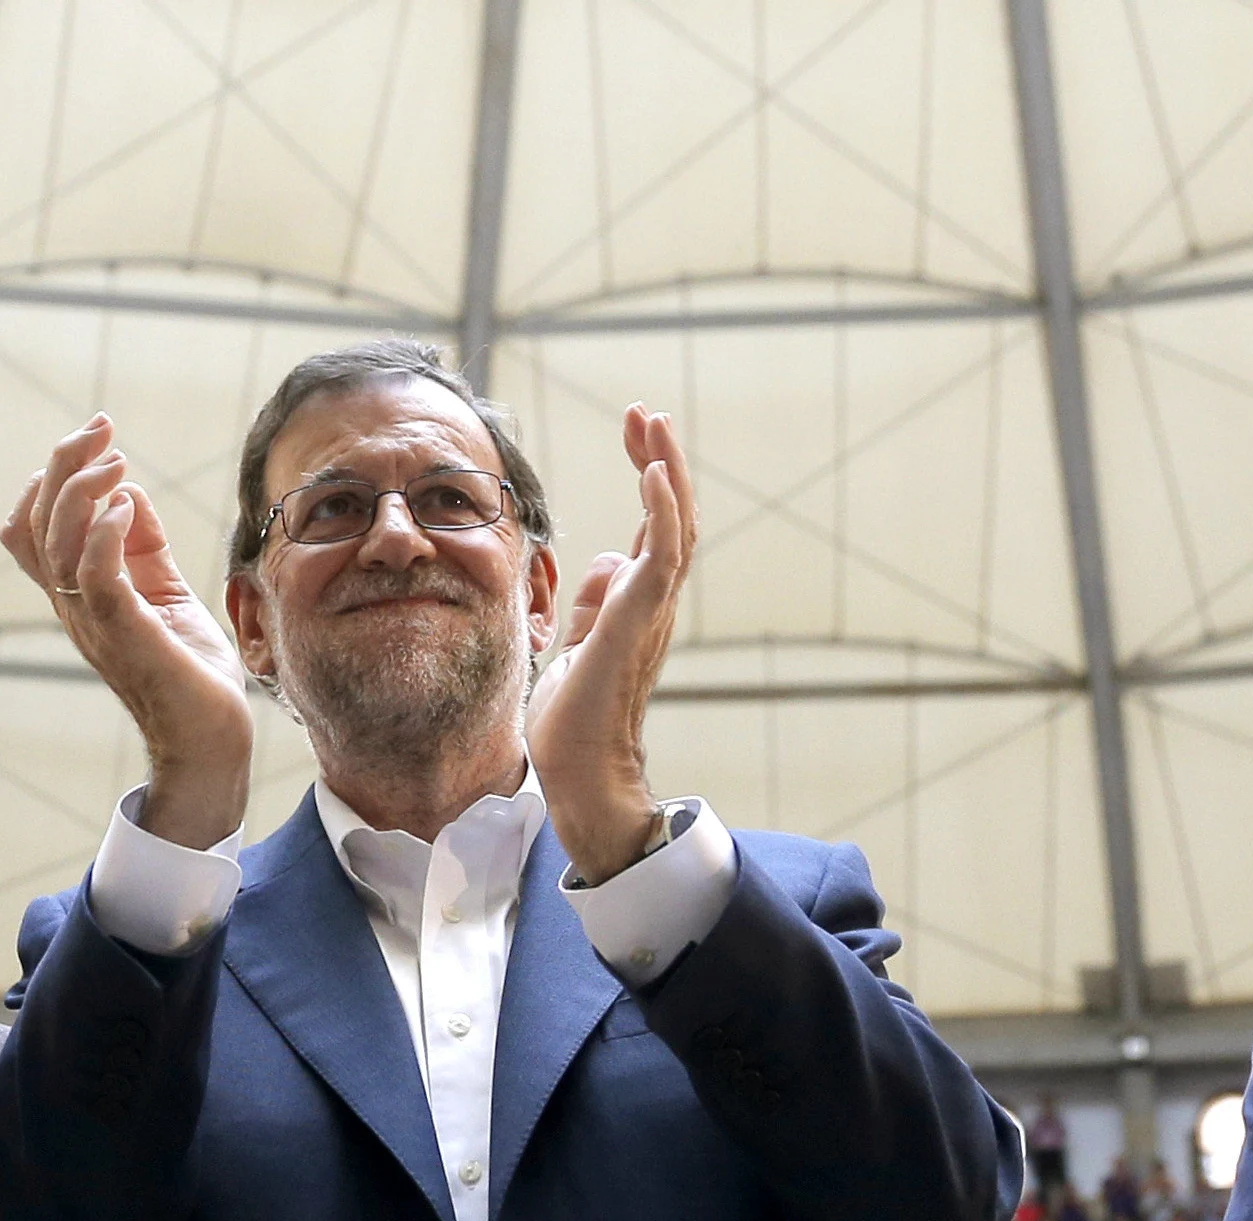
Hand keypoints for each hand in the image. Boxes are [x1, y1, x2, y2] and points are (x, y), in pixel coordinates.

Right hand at [2, 415, 252, 848]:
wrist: (211, 737)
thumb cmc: (188, 669)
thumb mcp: (164, 591)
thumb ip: (143, 546)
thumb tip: (128, 492)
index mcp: (77, 594)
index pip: (29, 529)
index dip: (49, 477)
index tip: (95, 440)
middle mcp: (73, 606)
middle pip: (36, 522)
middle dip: (63, 463)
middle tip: (103, 428)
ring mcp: (94, 621)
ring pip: (56, 543)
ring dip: (83, 490)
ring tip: (117, 460)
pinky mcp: (127, 634)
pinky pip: (94, 577)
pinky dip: (104, 534)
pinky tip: (126, 506)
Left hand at [528, 405, 696, 882]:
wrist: (581, 774)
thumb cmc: (578, 722)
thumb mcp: (576, 646)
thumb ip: (595, 604)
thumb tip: (607, 559)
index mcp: (639, 604)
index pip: (653, 527)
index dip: (649, 476)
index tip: (635, 433)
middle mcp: (654, 602)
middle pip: (671, 515)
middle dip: (660, 459)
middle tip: (646, 414)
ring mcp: (652, 612)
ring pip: (675, 526)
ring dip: (667, 470)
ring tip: (654, 423)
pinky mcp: (639, 623)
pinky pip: (663, 558)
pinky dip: (663, 512)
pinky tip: (653, 473)